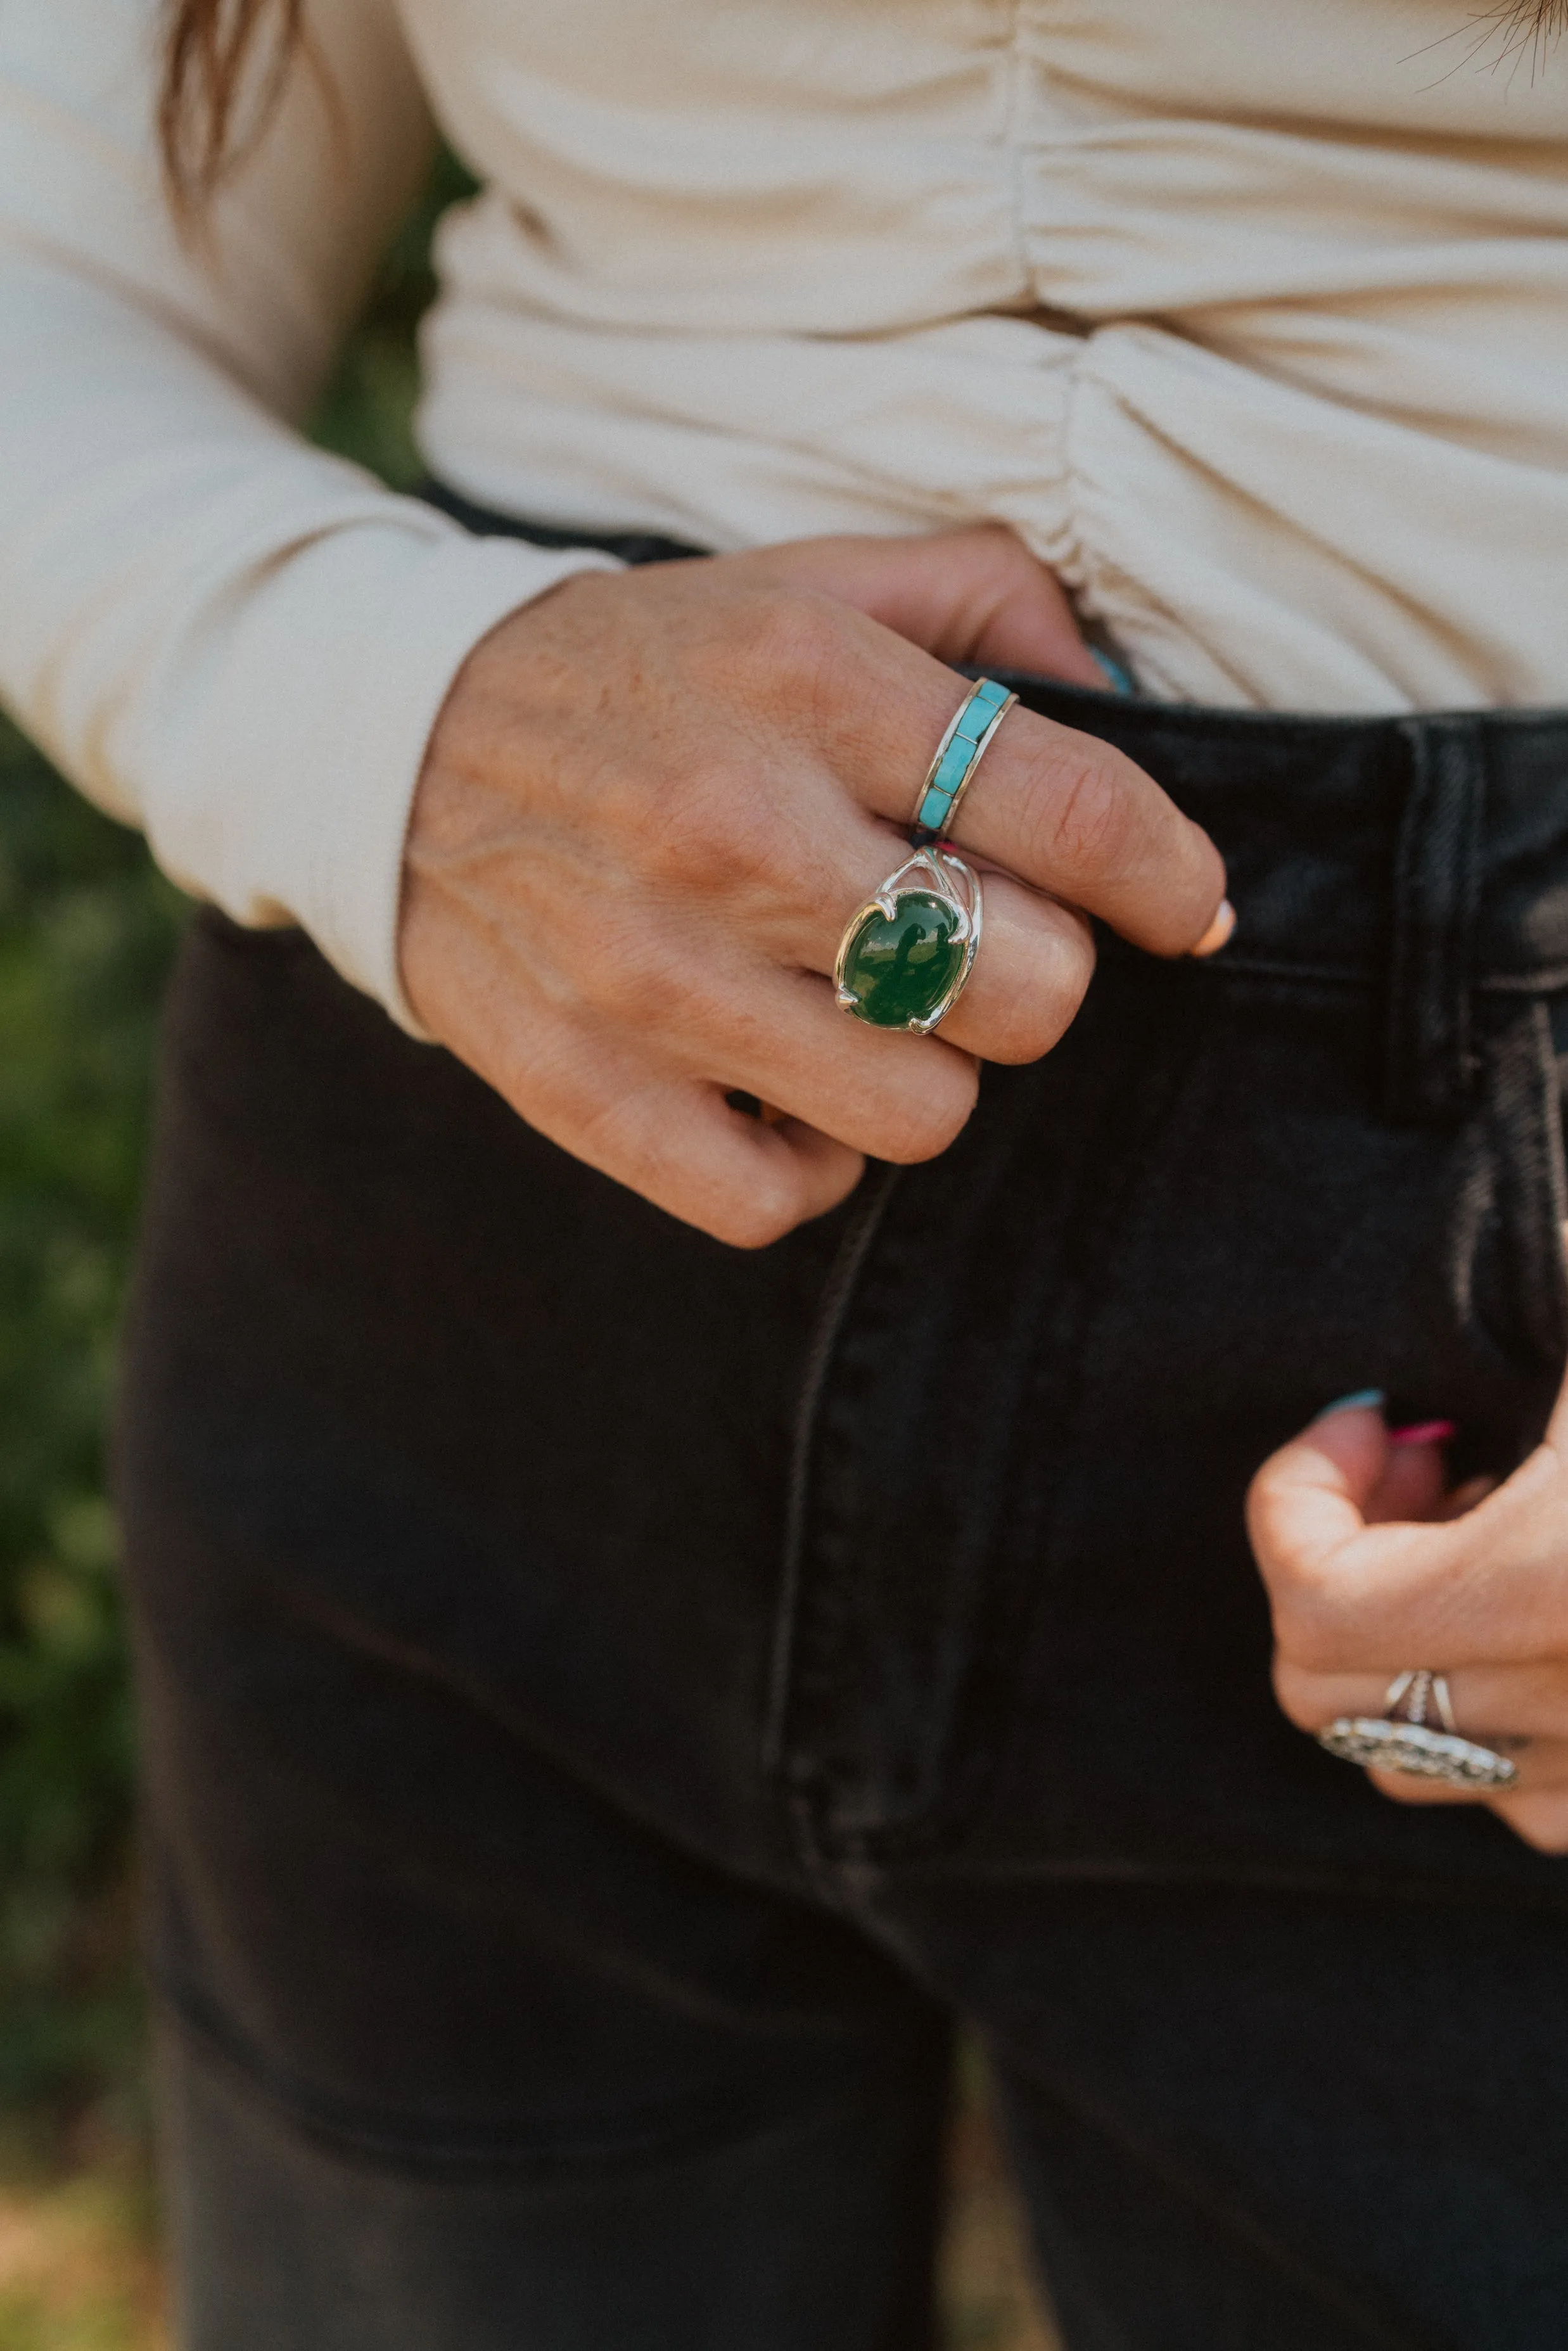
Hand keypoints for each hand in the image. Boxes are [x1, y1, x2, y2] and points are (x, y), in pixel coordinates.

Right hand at [401, 523, 1225, 1244]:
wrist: (402, 743)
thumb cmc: (652, 673)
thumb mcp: (811, 582)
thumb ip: (988, 603)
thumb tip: (1122, 695)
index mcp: (809, 684)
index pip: (1073, 810)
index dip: (1168, 877)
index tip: (1183, 906)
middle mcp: (732, 829)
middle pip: (1025, 990)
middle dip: (1032, 972)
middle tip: (969, 938)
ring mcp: (649, 973)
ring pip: (923, 1109)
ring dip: (925, 1066)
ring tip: (867, 1008)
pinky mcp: (583, 1087)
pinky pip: (783, 1200)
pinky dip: (808, 1158)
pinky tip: (783, 1085)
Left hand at [1249, 1369, 1567, 1851]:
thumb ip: (1487, 1359)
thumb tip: (1375, 1413)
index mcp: (1564, 1582)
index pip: (1320, 1608)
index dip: (1301, 1500)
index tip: (1365, 1425)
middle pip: (1331, 1689)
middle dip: (1338, 1562)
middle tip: (1418, 1468)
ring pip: (1407, 1755)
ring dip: (1406, 1639)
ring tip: (1494, 1526)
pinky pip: (1519, 1799)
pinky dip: (1490, 1711)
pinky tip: (1544, 1607)